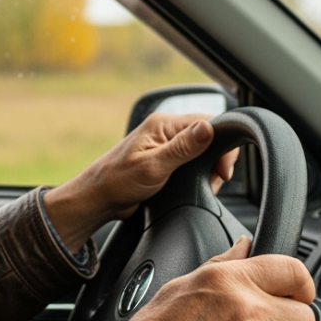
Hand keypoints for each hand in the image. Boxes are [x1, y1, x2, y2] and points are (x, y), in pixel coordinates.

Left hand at [43, 113, 238, 250]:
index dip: (222, 144)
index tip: (222, 169)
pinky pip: (190, 163)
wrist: (98, 199)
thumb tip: (208, 128)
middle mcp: (165, 131)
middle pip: (207, 137)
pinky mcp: (165, 161)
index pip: (207, 122)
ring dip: (206, 170)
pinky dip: (196, 176)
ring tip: (199, 186)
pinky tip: (189, 187)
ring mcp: (165, 146)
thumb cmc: (117, 181)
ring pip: (201, 152)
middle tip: (211, 181)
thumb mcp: (153, 166)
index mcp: (163, 124)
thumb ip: (182, 148)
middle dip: (215, 160)